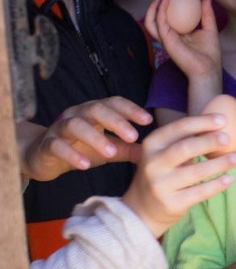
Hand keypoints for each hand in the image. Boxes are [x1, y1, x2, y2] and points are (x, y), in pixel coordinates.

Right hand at [19, 96, 151, 181]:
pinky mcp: (47, 145)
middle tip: (133, 136)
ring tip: (111, 153)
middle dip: (116, 121)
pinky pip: (57, 146)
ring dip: (95, 138)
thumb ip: (130, 149)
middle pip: (96, 109)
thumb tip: (157, 152)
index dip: (130, 109)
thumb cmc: (81, 148)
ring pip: (75, 125)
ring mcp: (59, 128)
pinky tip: (85, 165)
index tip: (148, 120)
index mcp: (94, 112)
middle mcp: (77, 114)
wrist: (44, 158)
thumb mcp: (109, 149)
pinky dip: (71, 154)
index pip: (113, 103)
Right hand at [122, 114, 235, 237]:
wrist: (142, 209)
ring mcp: (161, 185)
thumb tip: (219, 124)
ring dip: (219, 164)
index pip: (178, 128)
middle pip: (185, 148)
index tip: (223, 120)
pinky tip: (229, 179)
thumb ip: (183, 140)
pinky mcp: (172, 203)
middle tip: (227, 139)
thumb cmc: (162, 173)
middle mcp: (153, 164)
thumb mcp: (163, 153)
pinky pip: (200, 192)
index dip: (202, 122)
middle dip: (209, 141)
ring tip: (235, 158)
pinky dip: (217, 184)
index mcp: (152, 145)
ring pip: (196, 172)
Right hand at [144, 0, 221, 81]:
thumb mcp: (210, 29)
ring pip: (151, 20)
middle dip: (159, 1)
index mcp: (180, 33)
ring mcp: (166, 38)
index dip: (170, 2)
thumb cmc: (210, 54)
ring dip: (154, 5)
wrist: (208, 69)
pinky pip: (159, 23)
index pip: (170, 16)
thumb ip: (207, 14)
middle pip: (157, 17)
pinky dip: (160, 10)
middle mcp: (171, 35)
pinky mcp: (166, 40)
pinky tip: (166, 0)